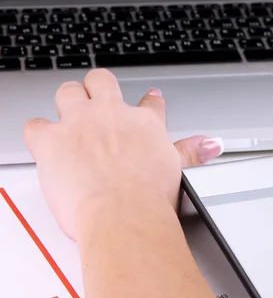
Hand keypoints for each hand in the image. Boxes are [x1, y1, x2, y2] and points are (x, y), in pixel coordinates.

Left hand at [23, 69, 222, 240]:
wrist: (123, 215)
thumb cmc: (149, 198)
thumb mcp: (179, 170)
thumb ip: (192, 152)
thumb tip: (212, 143)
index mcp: (144, 123)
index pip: (148, 103)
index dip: (148, 102)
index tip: (147, 103)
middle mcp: (111, 115)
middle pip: (101, 81)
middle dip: (98, 88)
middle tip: (98, 104)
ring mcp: (79, 124)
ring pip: (67, 91)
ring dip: (67, 101)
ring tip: (70, 118)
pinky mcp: (50, 140)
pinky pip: (35, 125)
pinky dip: (38, 133)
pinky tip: (45, 143)